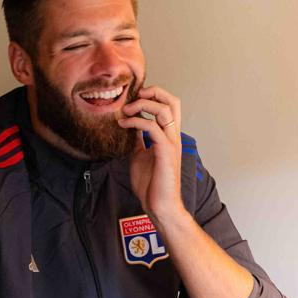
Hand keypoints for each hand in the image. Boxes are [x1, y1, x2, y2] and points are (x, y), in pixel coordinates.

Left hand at [121, 85, 184, 221]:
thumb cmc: (151, 184)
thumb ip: (137, 140)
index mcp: (168, 136)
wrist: (159, 206)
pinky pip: (153, 128)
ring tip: (126, 110)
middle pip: (173, 101)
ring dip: (143, 104)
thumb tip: (129, 126)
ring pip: (165, 110)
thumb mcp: (139, 155)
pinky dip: (136, 121)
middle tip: (134, 96)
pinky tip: (124, 125)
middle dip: (154, 91)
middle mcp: (173, 136)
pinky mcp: (165, 152)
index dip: (153, 96)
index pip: (168, 106)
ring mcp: (171, 143)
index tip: (133, 99)